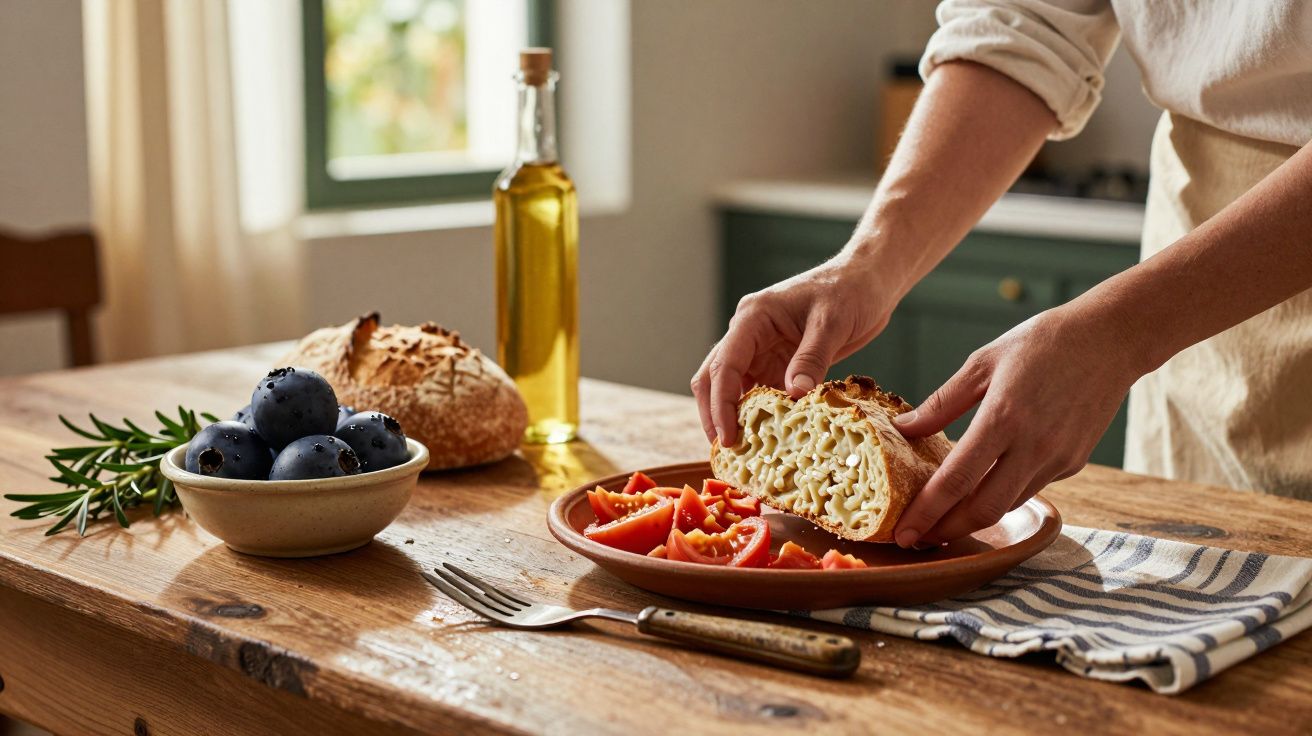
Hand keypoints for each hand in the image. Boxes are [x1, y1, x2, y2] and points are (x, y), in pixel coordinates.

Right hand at [692, 256, 897, 444]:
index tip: (727, 437)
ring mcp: (761, 350)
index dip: (721, 404)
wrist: (868, 281)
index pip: (723, 365)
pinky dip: (758, 415)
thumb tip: (795, 395)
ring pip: (732, 389)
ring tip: (743, 453)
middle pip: (714, 379)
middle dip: (715, 415)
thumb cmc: (850, 290)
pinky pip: (760, 393)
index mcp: (753, 318)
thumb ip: (812, 358)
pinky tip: (767, 439)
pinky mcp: (778, 363)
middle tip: (728, 453)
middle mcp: (748, 334)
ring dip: (733, 417)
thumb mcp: (832, 322)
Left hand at [892, 305, 1144, 547]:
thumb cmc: (1042, 342)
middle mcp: (1033, 446)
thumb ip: (942, 402)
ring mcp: (1058, 458)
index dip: (926, 512)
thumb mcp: (983, 362)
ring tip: (942, 518)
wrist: (1111, 340)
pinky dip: (1002, 494)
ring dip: (973, 517)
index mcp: (1003, 417)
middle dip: (946, 530)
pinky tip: (982, 488)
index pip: (956, 480)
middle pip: (983, 510)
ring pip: (1008, 504)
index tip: (902, 532)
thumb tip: (904, 428)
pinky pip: (1030, 488)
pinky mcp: (1074, 462)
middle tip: (917, 537)